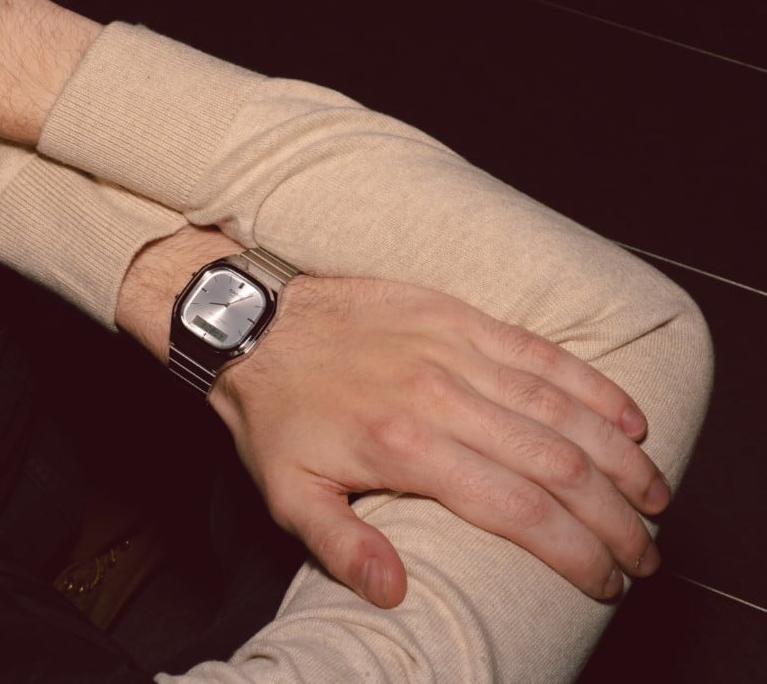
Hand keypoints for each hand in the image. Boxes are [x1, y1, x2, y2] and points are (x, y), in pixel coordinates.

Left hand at [117, 228, 667, 607]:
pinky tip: (626, 416)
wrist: (253, 324)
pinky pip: (539, 351)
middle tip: (645, 552)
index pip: (518, 510)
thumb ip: (341, 546)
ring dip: (619, 457)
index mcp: (404, 448)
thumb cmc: (274, 413)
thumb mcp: (288, 493)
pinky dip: (591, 384)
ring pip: (561, 407)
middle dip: (614, 517)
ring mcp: (452, 350)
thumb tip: (395, 593)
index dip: (575, 553)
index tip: (606, 581)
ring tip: (654, 495)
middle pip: (557, 464)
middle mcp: (440, 397)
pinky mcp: (456, 315)